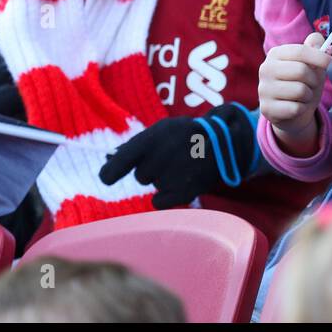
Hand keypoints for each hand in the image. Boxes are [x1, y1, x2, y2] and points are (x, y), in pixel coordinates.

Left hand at [98, 103, 257, 207]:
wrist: (225, 142)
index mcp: (152, 139)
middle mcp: (160, 158)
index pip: (120, 162)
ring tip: (183, 165)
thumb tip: (107, 165)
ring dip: (164, 179)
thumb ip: (135, 147)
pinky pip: (160, 202)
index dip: (111, 172)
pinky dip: (168, 195)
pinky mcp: (183, 193)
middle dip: (151, 168)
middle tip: (171, 158)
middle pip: (141, 175)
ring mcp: (172, 176)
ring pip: (153, 186)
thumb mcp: (162, 130)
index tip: (108, 178)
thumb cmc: (186, 135)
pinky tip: (182, 181)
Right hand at [258, 31, 330, 154]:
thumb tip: (320, 42)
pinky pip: (295, 108)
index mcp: (276, 54)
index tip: (330, 62)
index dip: (319, 56)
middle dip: (314, 80)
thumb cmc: (304, 83)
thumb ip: (315, 49)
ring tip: (304, 96)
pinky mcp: (266, 108)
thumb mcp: (312, 64)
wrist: (292, 112)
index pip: (300, 51)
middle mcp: (266, 69)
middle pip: (301, 71)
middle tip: (313, 84)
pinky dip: (302, 109)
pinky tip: (296, 107)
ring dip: (308, 95)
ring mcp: (264, 89)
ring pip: (300, 91)